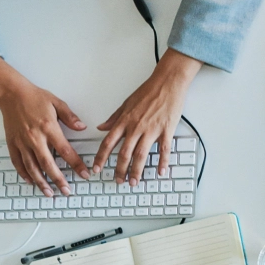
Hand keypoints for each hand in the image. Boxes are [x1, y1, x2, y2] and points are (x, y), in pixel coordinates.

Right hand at [0, 58, 88, 196]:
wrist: (11, 94)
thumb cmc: (34, 97)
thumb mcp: (57, 103)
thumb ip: (70, 117)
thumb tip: (82, 128)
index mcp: (48, 128)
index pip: (66, 151)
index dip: (76, 164)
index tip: (84, 174)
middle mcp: (35, 138)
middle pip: (48, 164)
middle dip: (58, 180)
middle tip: (66, 191)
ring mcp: (22, 142)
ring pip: (32, 167)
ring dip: (41, 182)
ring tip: (49, 193)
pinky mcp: (12, 143)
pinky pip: (17, 162)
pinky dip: (24, 174)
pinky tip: (30, 181)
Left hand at [95, 50, 201, 184]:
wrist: (167, 82)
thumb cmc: (148, 91)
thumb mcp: (126, 103)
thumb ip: (114, 118)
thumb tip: (101, 127)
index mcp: (125, 121)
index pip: (108, 143)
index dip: (101, 158)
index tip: (96, 168)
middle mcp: (136, 127)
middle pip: (124, 154)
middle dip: (120, 170)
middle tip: (118, 181)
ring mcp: (152, 130)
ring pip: (141, 155)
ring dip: (137, 171)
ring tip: (134, 182)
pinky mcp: (166, 130)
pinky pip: (164, 150)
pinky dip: (162, 162)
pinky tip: (160, 172)